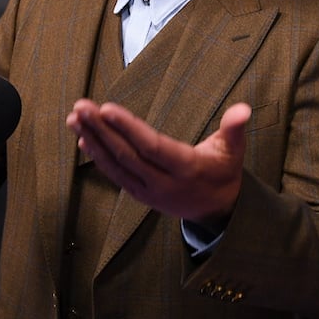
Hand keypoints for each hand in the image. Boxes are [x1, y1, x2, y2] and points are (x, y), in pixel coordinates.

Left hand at [66, 99, 250, 226]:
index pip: (151, 146)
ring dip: (93, 141)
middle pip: (127, 155)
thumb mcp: (233, 151)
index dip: (127, 128)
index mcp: (185, 167)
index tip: (106, 108)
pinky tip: (83, 139)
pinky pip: (115, 176)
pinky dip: (98, 157)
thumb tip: (243, 109)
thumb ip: (234, 129)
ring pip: (116, 165)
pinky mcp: (140, 195)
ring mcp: (149, 191)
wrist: (217, 211)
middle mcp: (163, 182)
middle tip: (81, 107)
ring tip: (74, 118)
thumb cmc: (223, 172)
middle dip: (101, 130)